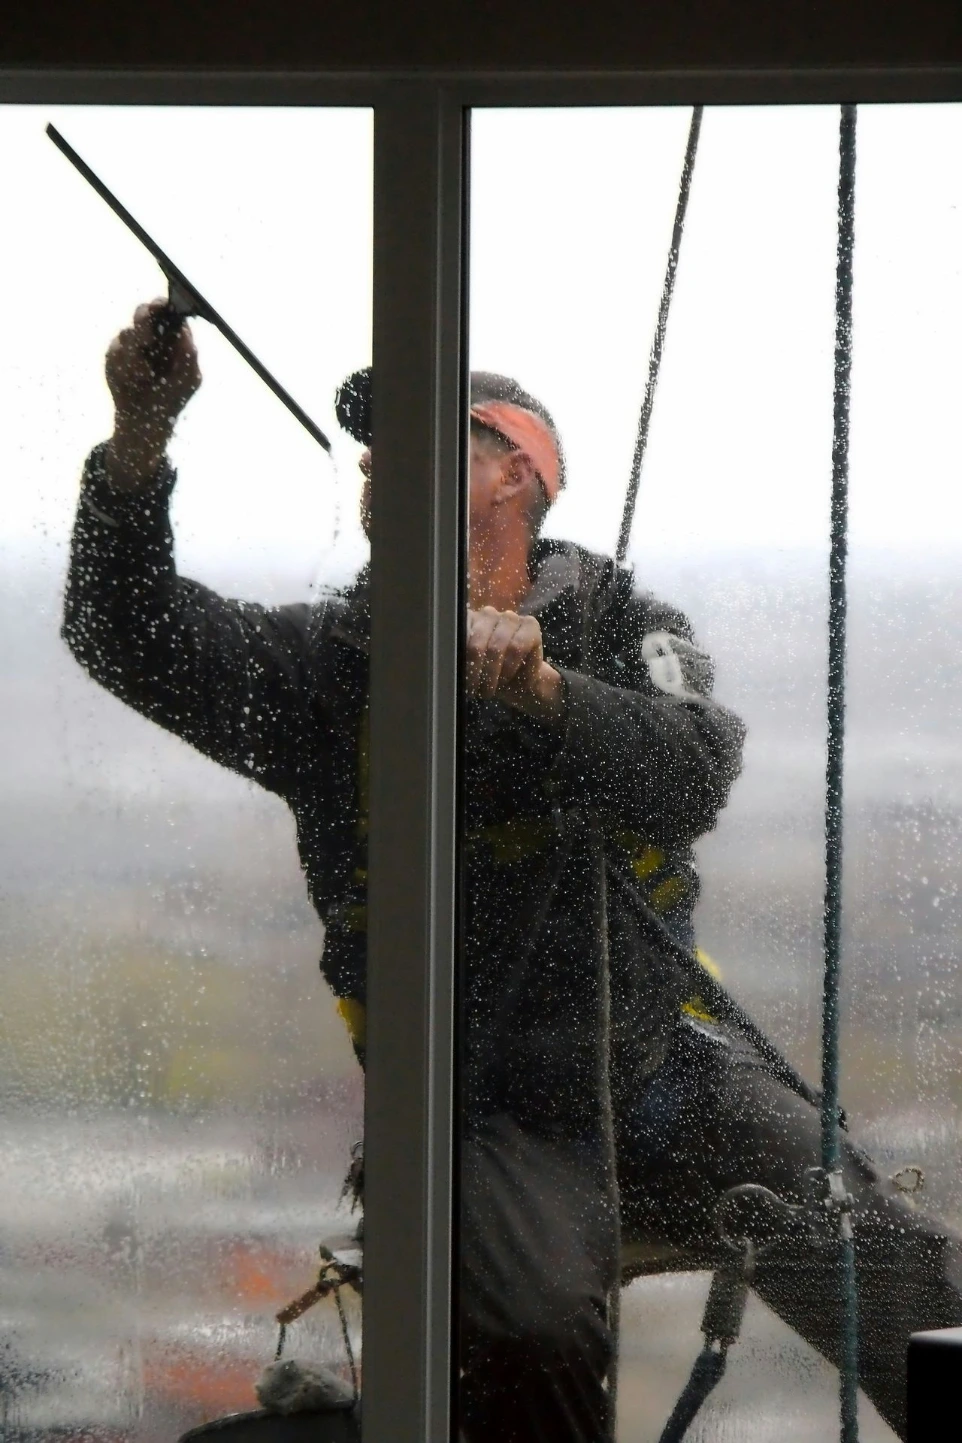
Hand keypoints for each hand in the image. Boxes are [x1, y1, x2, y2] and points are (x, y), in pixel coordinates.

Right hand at [104, 298, 201, 490]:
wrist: (146, 421)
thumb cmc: (172, 397)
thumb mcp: (189, 379)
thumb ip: (190, 355)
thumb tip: (185, 332)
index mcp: (170, 337)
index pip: (164, 312)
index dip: (161, 305)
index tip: (160, 307)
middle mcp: (149, 336)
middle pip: (142, 313)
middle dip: (144, 322)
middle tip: (148, 339)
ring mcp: (130, 345)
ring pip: (127, 334)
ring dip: (136, 356)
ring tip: (144, 377)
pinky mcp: (113, 357)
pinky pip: (114, 351)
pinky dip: (124, 367)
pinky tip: (134, 381)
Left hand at [466, 607, 563, 721]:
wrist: (517, 683)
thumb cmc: (487, 675)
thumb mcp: (467, 670)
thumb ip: (457, 659)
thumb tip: (445, 661)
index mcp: (467, 620)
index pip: (457, 635)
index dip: (459, 661)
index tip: (459, 681)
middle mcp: (487, 614)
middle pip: (475, 644)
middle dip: (475, 672)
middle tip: (475, 690)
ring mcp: (509, 617)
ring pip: (497, 646)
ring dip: (493, 674)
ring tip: (490, 688)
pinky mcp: (530, 625)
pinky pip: (517, 647)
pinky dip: (511, 667)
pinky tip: (508, 676)